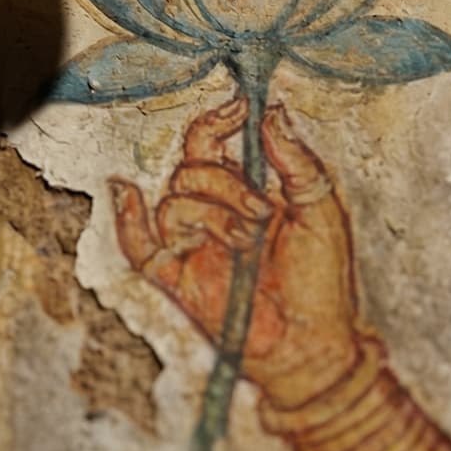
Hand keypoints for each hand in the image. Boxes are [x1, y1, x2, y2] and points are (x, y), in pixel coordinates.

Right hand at [111, 97, 362, 408]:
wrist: (315, 342)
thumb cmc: (323, 278)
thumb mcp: (320, 208)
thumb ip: (295, 159)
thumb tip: (272, 109)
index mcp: (243, 190)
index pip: (211, 142)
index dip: (217, 121)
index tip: (239, 108)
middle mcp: (212, 212)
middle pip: (190, 170)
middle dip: (225, 184)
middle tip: (263, 214)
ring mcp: (193, 246)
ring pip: (174, 203)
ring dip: (211, 214)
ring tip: (248, 241)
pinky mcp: (178, 279)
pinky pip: (139, 247)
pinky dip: (126, 221)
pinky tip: (126, 194)